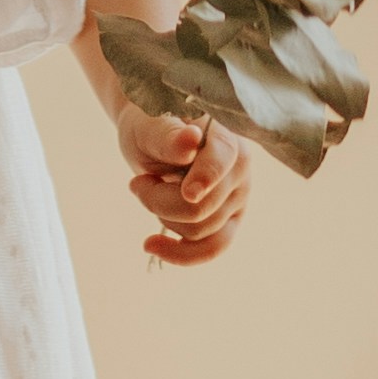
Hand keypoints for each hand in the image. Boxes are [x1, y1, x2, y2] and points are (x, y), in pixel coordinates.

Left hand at [117, 106, 246, 267]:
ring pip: (201, 230)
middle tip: (137, 183)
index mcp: (226, 134)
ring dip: (162, 216)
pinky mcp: (230, 220)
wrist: (154, 137)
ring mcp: (238, 196)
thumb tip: (190, 141)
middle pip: (203, 206)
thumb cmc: (151, 124)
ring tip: (147, 191)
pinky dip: (180, 254)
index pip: (224, 158)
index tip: (189, 193)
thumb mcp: (149, 125)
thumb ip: (168, 135)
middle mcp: (240, 167)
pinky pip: (211, 248)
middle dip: (158, 201)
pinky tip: (151, 246)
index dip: (208, 176)